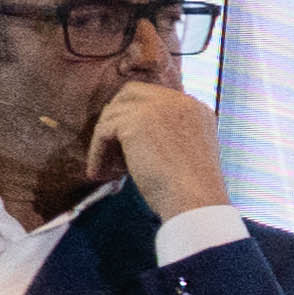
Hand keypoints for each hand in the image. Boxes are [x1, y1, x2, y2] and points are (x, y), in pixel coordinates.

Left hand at [87, 76, 231, 222]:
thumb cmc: (192, 191)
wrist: (195, 200)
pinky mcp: (135, 122)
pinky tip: (99, 174)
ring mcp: (157, 107)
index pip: (155, 98)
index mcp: (195, 108)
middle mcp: (178, 100)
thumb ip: (168, 136)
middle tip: (110, 150)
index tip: (126, 147)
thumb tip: (131, 139)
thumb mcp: (187, 153)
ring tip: (107, 169)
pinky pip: (104, 132)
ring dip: (105, 140)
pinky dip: (97, 153)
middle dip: (116, 119)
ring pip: (113, 113)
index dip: (136, 118)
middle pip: (131, 93)